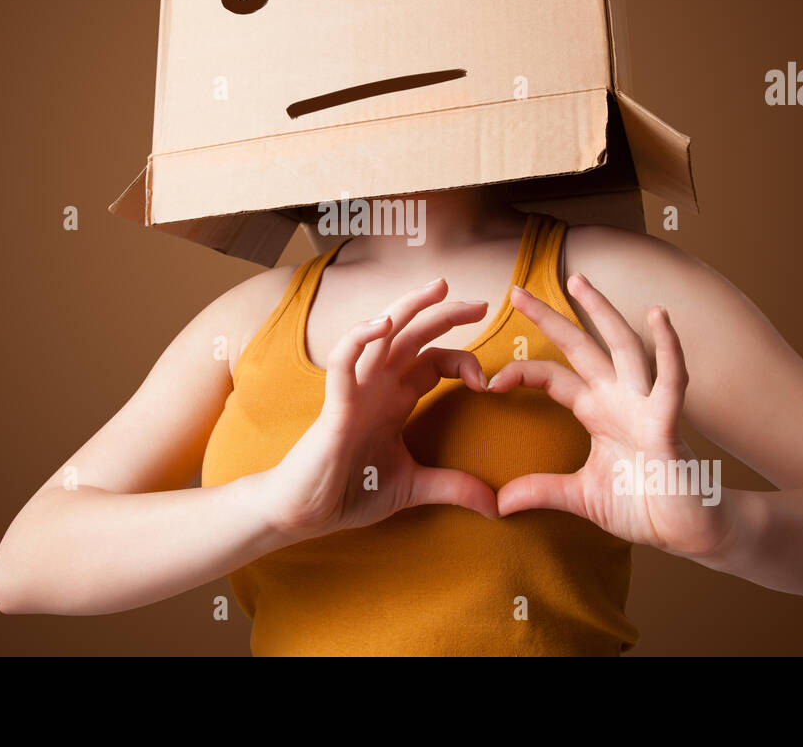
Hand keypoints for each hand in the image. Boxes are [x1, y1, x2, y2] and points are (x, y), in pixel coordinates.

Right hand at [262, 277, 498, 540]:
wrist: (305, 513)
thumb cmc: (349, 493)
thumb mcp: (413, 488)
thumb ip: (454, 487)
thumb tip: (497, 506)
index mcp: (394, 399)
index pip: (432, 361)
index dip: (463, 361)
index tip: (487, 383)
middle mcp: (377, 386)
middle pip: (414, 336)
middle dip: (446, 315)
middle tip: (482, 303)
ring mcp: (355, 391)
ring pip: (381, 334)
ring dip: (409, 308)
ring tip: (438, 288)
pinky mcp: (335, 405)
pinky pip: (343, 361)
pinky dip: (359, 338)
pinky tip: (381, 324)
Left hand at [487, 274, 729, 558]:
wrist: (687, 530)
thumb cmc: (643, 506)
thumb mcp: (581, 497)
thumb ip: (542, 491)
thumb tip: (499, 504)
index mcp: (597, 412)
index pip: (553, 377)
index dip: (522, 373)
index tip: (490, 382)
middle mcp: (619, 399)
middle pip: (580, 348)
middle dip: (550, 318)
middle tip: (517, 290)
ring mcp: (645, 407)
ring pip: (622, 348)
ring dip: (602, 313)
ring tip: (580, 281)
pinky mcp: (668, 424)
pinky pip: (671, 381)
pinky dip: (668, 349)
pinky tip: (660, 318)